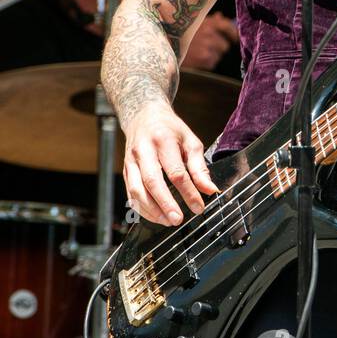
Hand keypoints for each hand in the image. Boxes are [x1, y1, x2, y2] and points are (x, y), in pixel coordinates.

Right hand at [123, 103, 218, 226]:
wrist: (144, 116)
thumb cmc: (170, 130)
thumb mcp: (191, 141)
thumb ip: (199, 167)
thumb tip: (210, 190)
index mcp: (163, 141)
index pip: (176, 171)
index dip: (188, 192)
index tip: (199, 207)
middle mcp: (143, 151)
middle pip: (152, 181)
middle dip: (165, 203)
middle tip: (178, 220)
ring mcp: (131, 161)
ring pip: (136, 190)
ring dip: (151, 210)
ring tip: (168, 221)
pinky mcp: (125, 171)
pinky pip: (130, 193)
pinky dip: (141, 208)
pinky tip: (155, 216)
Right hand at [181, 12, 238, 70]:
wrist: (162, 46)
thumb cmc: (176, 33)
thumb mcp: (191, 22)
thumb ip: (208, 20)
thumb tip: (221, 17)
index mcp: (207, 22)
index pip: (227, 27)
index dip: (233, 34)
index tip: (234, 38)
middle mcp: (209, 34)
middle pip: (225, 45)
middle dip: (219, 47)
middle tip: (207, 48)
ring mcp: (207, 47)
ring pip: (218, 55)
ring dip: (212, 55)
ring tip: (198, 53)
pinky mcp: (204, 60)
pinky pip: (212, 63)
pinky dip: (206, 62)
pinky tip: (195, 58)